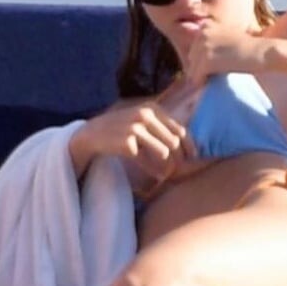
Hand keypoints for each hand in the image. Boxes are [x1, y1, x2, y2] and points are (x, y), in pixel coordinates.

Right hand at [71, 101, 195, 179]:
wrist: (93, 133)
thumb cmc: (123, 129)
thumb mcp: (143, 120)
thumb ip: (163, 128)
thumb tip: (189, 145)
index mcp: (153, 109)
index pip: (180, 129)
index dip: (190, 146)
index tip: (193, 158)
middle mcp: (145, 115)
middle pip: (174, 142)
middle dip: (179, 158)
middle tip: (180, 170)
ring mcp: (135, 128)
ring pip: (164, 152)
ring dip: (168, 166)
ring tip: (168, 174)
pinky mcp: (127, 142)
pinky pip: (147, 161)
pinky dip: (153, 170)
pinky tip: (156, 176)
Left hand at [183, 23, 266, 84]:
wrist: (264, 52)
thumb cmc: (251, 49)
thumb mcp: (230, 37)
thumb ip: (215, 41)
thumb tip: (198, 58)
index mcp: (206, 27)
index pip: (195, 49)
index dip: (202, 61)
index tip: (214, 68)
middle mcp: (202, 34)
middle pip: (191, 59)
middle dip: (200, 69)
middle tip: (214, 76)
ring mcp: (203, 47)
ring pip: (193, 69)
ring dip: (202, 77)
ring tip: (215, 80)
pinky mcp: (206, 61)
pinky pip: (197, 77)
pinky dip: (203, 83)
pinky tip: (213, 84)